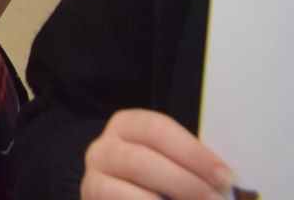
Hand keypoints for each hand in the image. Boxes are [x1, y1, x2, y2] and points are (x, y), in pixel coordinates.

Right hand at [81, 109, 231, 199]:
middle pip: (140, 160)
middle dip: (183, 182)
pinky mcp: (92, 198)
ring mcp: (94, 177)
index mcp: (128, 126)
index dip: (192, 152)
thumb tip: (228, 181)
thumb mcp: (174, 163)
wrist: (130, 195)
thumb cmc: (161, 180)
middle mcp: (104, 148)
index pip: (157, 129)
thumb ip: (194, 167)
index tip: (224, 175)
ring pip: (121, 188)